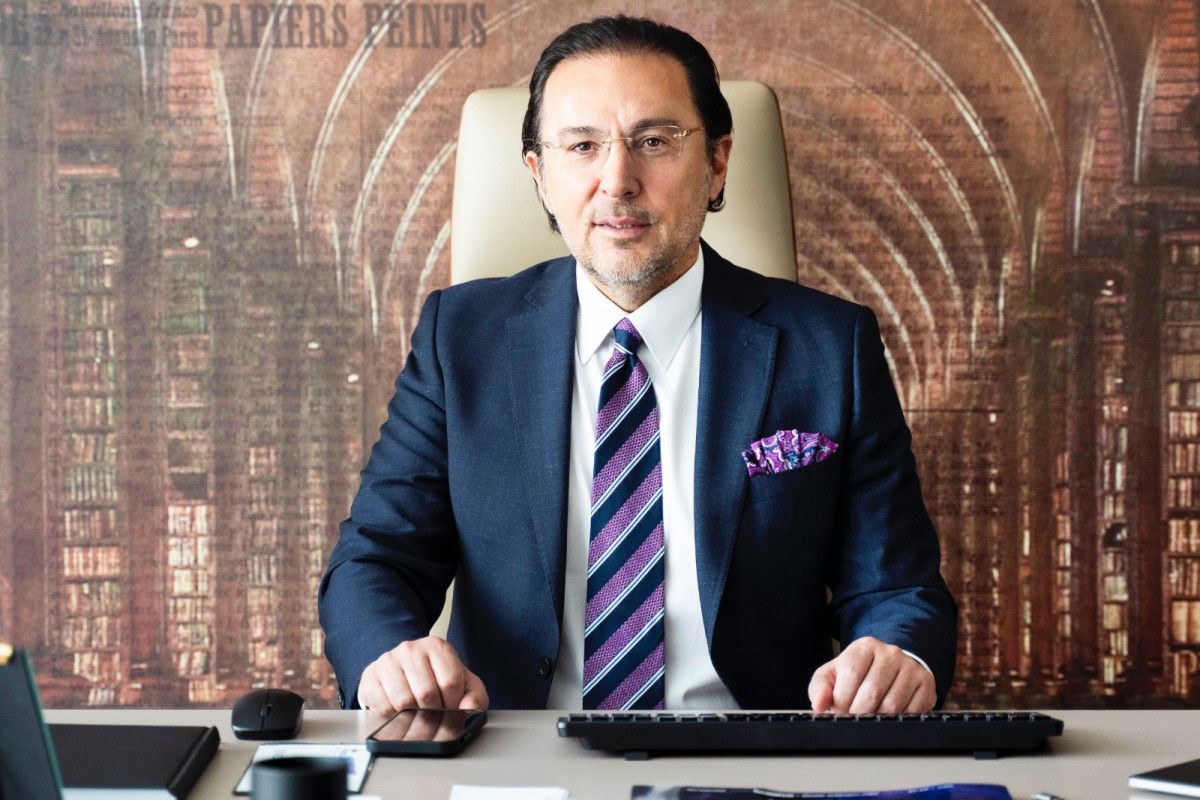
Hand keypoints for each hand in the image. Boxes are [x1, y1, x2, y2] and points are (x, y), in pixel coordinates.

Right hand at [357, 636, 488, 713]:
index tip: (450, 706)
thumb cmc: (436, 680)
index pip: (450, 681)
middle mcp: (411, 648)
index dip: (453, 703)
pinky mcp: (370, 676)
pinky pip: (383, 707)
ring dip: (412, 714)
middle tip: (433, 712)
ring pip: (403, 701)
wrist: (404, 673)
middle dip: (433, 711)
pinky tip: (398, 708)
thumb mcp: (463, 685)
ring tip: (416, 709)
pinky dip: (393, 716)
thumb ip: (475, 696)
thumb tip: (468, 708)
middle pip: (426, 693)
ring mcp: (388, 660)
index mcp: (437, 646)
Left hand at [807, 636, 934, 713]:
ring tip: (869, 718)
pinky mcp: (926, 684)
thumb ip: (820, 688)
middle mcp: (890, 653)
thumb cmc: (858, 673)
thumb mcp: (834, 674)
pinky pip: (912, 712)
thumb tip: (819, 705)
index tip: (838, 711)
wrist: (891, 667)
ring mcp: (910, 668)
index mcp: (864, 647)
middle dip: (857, 713)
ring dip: (876, 719)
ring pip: (892, 705)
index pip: (851, 674)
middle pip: (871, 692)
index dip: (842, 699)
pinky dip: (897, 721)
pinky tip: (888, 717)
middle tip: (853, 719)